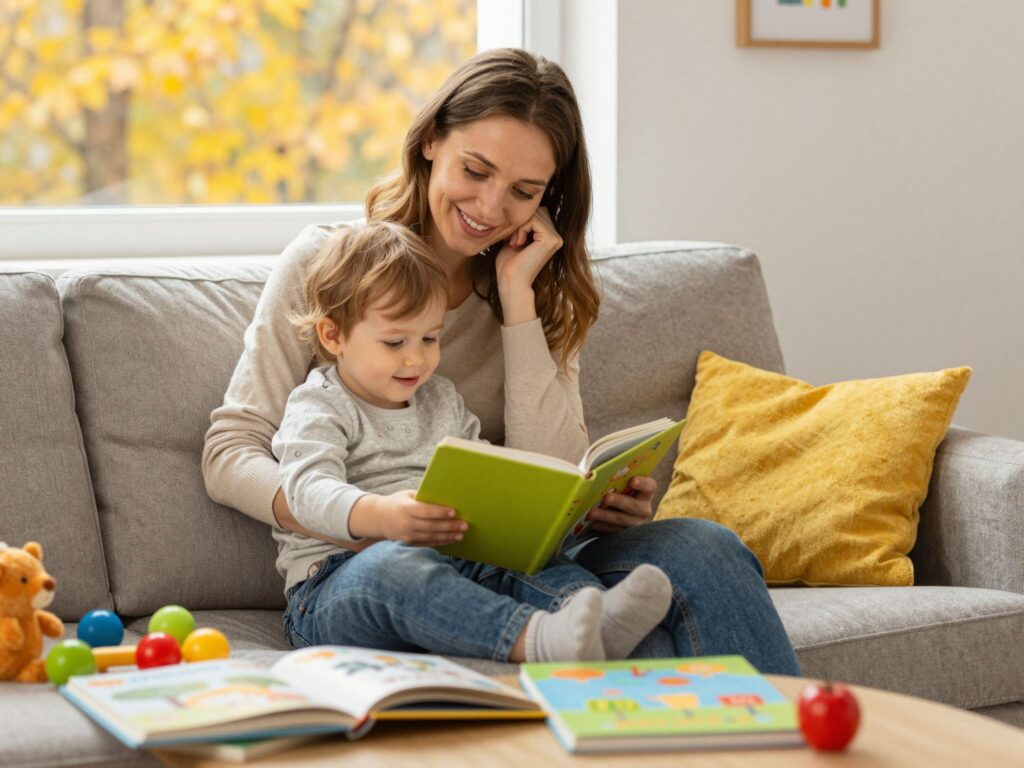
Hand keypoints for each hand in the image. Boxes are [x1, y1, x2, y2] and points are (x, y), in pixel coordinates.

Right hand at [350, 491, 467, 545]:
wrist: (378, 518)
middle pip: (431, 526)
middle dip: (449, 526)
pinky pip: (427, 544)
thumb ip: (424, 498)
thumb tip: (445, 497)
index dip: (439, 512)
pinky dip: (440, 542)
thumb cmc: (398, 502)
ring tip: (461, 534)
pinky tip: (450, 540)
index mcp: (405, 508)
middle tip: (464, 525)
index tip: (453, 512)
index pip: (425, 511)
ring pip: (431, 537)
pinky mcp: (408, 543)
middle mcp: (406, 523)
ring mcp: (407, 536)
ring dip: (447, 536)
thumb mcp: (407, 495)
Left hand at [494, 206, 562, 324]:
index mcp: (550, 237)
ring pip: (535, 213)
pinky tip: (518, 243)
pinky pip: (533, 220)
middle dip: (521, 222)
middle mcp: (557, 237)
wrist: (511, 282)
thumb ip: (523, 223)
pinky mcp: (551, 239)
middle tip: (513, 241)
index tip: (513, 240)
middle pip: (538, 210)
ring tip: (515, 243)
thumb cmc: (509, 264)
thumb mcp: (516, 238)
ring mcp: (556, 238)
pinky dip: (521, 229)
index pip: (538, 212)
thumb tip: (522, 205)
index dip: (522, 221)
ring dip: (520, 226)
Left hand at [586, 476, 656, 534]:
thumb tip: (594, 473)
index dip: (643, 483)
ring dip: (606, 516)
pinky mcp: (625, 535)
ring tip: (592, 513)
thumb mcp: (620, 485)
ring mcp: (635, 523)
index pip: (649, 486)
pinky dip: (602, 526)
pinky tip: (592, 523)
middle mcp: (644, 509)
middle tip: (607, 498)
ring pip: (622, 520)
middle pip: (634, 505)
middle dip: (619, 501)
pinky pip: (613, 531)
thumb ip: (616, 479)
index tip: (632, 480)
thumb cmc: (617, 491)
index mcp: (646, 493)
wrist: (616, 512)